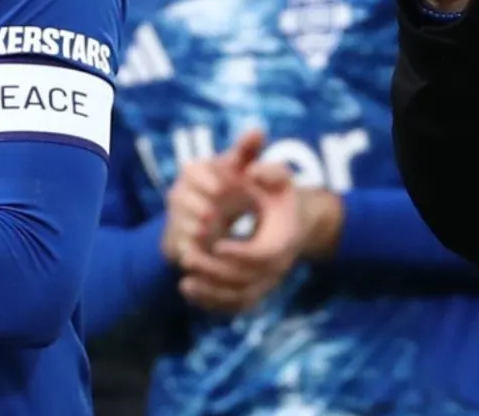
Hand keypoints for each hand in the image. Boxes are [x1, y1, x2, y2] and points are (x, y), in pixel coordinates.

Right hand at [161, 129, 262, 267]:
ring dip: (190, 226)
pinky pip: (179, 245)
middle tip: (210, 213)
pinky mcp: (179, 241)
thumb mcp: (238, 169)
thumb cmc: (228, 187)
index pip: (192, 170)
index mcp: (195, 173)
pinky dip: (188, 248)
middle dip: (194, 205)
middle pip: (179, 197)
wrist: (214, 221)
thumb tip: (258, 129)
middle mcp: (182, 194)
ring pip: (177, 222)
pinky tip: (200, 251)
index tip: (220, 188)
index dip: (203, 179)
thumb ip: (247, 150)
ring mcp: (178, 217)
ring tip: (205, 230)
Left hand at [177, 163, 330, 315]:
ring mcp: (268, 284)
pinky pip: (234, 306)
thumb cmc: (279, 196)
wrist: (294, 222)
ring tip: (185, 281)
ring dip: (210, 293)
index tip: (215, 245)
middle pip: (246, 281)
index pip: (261, 257)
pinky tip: (188, 289)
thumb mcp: (278, 179)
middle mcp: (279, 268)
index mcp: (284, 240)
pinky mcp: (257, 293)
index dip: (238, 254)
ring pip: (239, 299)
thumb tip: (252, 171)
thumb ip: (268, 171)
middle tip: (188, 257)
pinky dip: (211, 303)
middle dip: (215, 272)